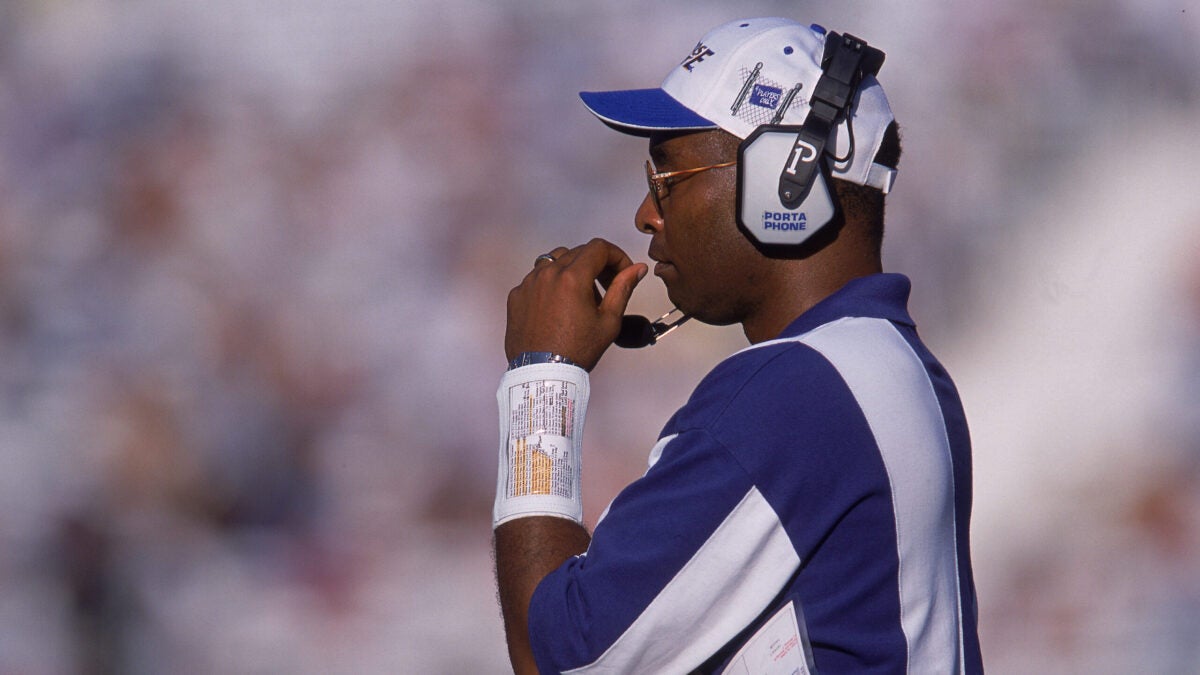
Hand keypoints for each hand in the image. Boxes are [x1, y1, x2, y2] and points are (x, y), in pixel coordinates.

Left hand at [505, 238, 647, 370]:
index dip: (617, 256)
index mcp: (572, 278)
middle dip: (597, 265)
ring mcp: (529, 283)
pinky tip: (559, 306)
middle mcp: (548, 274)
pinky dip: (552, 284)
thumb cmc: (576, 351)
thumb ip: (623, 288)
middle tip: (606, 287)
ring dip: (573, 271)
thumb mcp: (609, 321)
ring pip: (555, 261)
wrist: (543, 374)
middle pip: (578, 252)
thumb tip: (637, 269)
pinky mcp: (517, 295)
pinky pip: (537, 278)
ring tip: (582, 297)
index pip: (599, 248)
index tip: (622, 271)